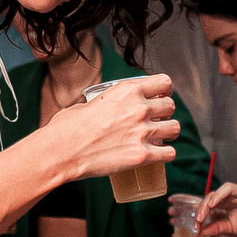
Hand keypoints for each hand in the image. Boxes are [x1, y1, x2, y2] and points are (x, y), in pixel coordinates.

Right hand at [46, 75, 178, 180]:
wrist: (62, 151)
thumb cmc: (68, 128)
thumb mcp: (88, 102)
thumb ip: (105, 102)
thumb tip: (103, 107)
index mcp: (127, 90)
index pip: (164, 82)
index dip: (164, 89)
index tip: (160, 96)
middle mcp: (139, 108)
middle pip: (170, 105)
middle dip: (166, 112)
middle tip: (158, 119)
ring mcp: (142, 132)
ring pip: (175, 128)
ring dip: (169, 132)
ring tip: (162, 136)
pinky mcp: (142, 155)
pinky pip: (170, 153)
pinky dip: (167, 154)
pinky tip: (160, 154)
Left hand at [195, 182, 236, 236]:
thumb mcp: (230, 228)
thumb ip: (217, 228)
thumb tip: (202, 231)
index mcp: (225, 203)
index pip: (208, 202)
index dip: (200, 212)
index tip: (196, 225)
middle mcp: (231, 197)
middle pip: (214, 193)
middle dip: (204, 206)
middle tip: (199, 218)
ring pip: (228, 187)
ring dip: (218, 195)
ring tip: (212, 205)